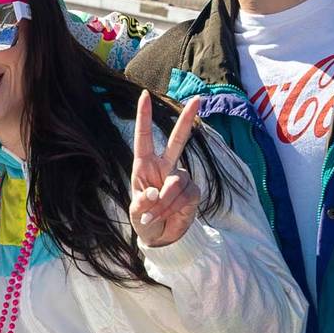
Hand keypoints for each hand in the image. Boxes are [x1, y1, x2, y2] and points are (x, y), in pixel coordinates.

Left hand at [129, 92, 202, 247]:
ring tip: (154, 216)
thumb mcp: (136, 212)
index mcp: (144, 165)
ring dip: (163, 203)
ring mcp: (180, 177)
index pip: (144, 137)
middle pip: (177, 140)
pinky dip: (172, 209)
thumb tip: (154, 192)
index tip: (144, 95)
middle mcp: (164, 167)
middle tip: (197, 98)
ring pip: (174, 183)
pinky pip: (184, 197)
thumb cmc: (144, 218)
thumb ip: (142, 202)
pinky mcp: (193, 191)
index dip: (144, 117)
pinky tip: (169, 216)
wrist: (161, 237)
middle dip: (187, 119)